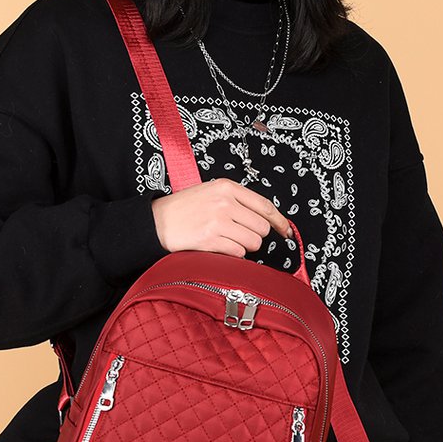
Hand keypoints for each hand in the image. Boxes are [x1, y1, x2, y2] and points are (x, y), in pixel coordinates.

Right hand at [152, 176, 292, 255]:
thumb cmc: (184, 208)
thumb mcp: (211, 192)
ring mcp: (218, 221)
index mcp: (227, 187)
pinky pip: (238, 253)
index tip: (286, 231)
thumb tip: (266, 219)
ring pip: (253, 242)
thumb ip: (237, 201)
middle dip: (255, 236)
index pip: (265, 206)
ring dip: (244, 247)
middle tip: (239, 235)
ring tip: (226, 240)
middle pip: (262, 227)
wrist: (156, 221)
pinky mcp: (210, 239)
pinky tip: (218, 246)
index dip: (280, 222)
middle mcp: (225, 202)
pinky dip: (232, 254)